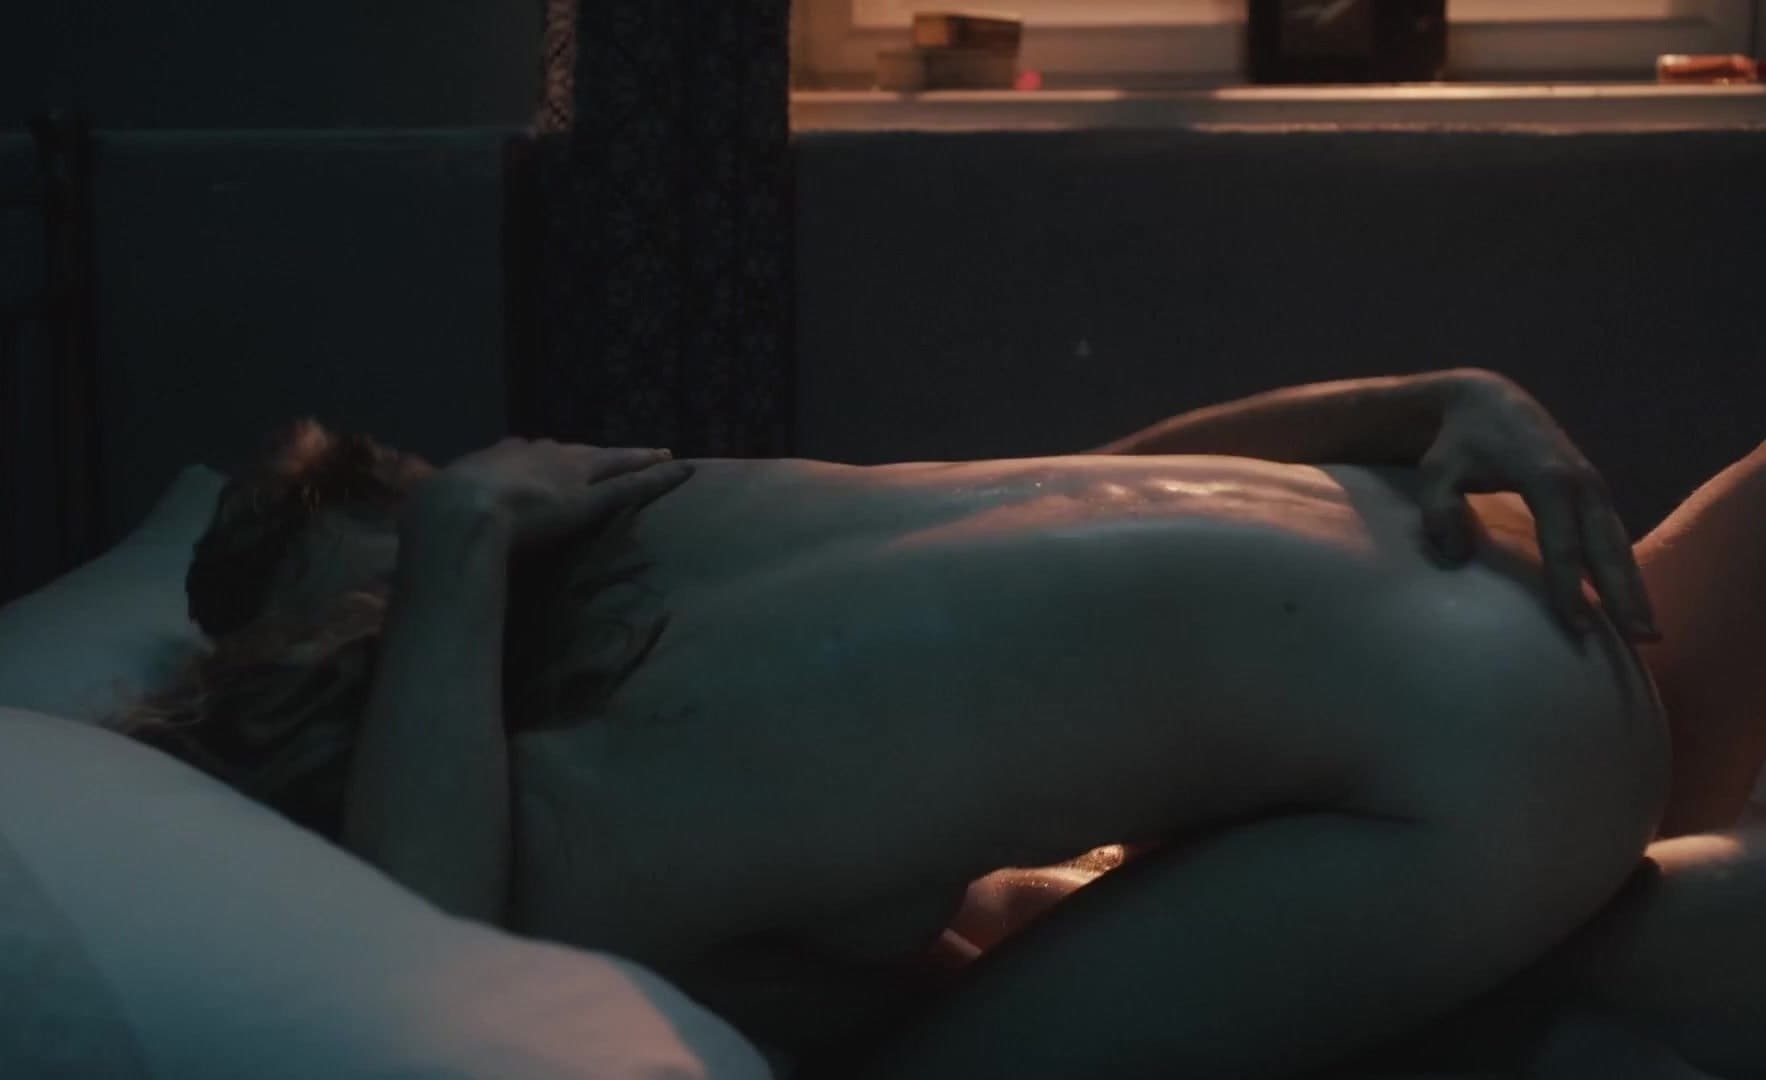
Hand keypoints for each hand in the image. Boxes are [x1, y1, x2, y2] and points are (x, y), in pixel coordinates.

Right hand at [417, 438, 692, 550]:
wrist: (456, 519)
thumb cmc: (433, 523)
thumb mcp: (427, 516)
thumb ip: (436, 524)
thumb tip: (423, 548)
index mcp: (490, 462)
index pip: (518, 456)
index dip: (534, 463)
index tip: (542, 464)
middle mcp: (531, 458)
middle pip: (569, 453)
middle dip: (589, 455)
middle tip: (609, 456)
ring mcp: (565, 475)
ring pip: (609, 462)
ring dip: (633, 458)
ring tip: (658, 455)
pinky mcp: (592, 498)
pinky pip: (633, 484)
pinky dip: (660, 477)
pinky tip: (684, 469)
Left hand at [1415, 370, 1657, 642]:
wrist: (1487, 401)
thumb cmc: (1457, 445)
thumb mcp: (1436, 473)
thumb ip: (1439, 512)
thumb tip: (1456, 556)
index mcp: (1546, 477)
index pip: (1561, 543)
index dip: (1568, 587)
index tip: (1577, 627)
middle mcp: (1580, 481)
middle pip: (1606, 546)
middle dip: (1624, 593)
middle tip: (1641, 640)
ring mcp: (1592, 485)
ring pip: (1618, 542)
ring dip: (1634, 586)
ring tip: (1648, 634)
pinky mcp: (1594, 491)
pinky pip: (1614, 535)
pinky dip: (1625, 568)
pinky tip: (1631, 603)